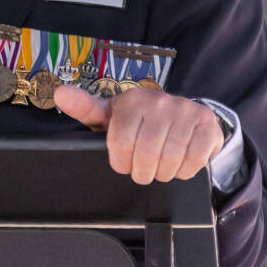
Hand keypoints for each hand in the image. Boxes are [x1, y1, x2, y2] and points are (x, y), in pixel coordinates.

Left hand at [54, 84, 223, 184]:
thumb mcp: (110, 115)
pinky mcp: (206, 123)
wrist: (181, 116)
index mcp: (131, 100)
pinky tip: (179, 161)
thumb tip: (60, 93)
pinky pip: (193, 161)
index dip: (121, 162)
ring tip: (160, 165)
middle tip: (143, 169)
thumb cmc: (138, 122)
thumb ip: (84, 107)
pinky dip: (185, 171)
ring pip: (170, 161)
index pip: (121, 143)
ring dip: (164, 173)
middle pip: (146, 155)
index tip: (123, 162)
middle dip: (143, 172)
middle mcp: (159, 101)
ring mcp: (184, 110)